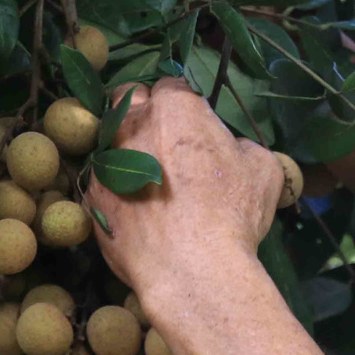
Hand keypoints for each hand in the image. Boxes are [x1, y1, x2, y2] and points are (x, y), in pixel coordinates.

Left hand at [84, 77, 281, 300]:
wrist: (192, 270)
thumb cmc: (233, 214)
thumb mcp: (263, 169)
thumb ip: (242, 145)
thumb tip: (231, 148)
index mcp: (174, 108)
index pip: (173, 85)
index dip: (185, 103)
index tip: (195, 125)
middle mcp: (131, 124)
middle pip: (127, 97)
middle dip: (142, 109)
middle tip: (164, 138)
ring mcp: (105, 160)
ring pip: (109, 138)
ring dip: (125, 147)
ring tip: (147, 175)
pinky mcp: (91, 196)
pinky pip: (101, 179)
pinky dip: (116, 186)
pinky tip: (137, 207)